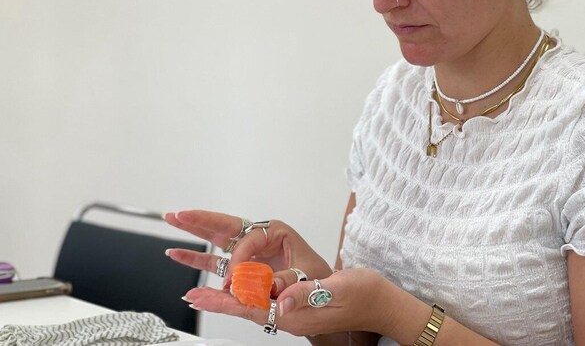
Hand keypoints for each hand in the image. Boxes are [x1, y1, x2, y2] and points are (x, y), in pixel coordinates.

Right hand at [164, 210, 332, 289]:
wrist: (320, 293)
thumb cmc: (317, 279)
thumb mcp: (309, 277)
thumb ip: (290, 282)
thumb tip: (272, 288)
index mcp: (277, 232)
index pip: (249, 240)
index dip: (239, 260)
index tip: (235, 280)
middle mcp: (259, 238)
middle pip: (226, 225)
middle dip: (202, 219)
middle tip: (179, 214)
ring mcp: (247, 252)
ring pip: (216, 239)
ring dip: (193, 232)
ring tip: (172, 221)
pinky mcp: (240, 267)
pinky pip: (215, 261)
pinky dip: (196, 258)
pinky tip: (177, 254)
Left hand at [183, 268, 394, 337]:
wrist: (379, 306)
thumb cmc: (363, 297)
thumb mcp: (338, 292)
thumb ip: (309, 295)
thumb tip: (283, 298)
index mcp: (294, 312)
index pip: (251, 306)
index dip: (224, 301)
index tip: (199, 298)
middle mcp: (287, 312)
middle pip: (243, 305)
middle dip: (216, 298)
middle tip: (190, 295)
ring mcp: (289, 309)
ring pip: (248, 300)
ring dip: (223, 294)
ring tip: (198, 291)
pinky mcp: (293, 302)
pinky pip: (260, 297)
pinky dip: (241, 291)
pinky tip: (231, 286)